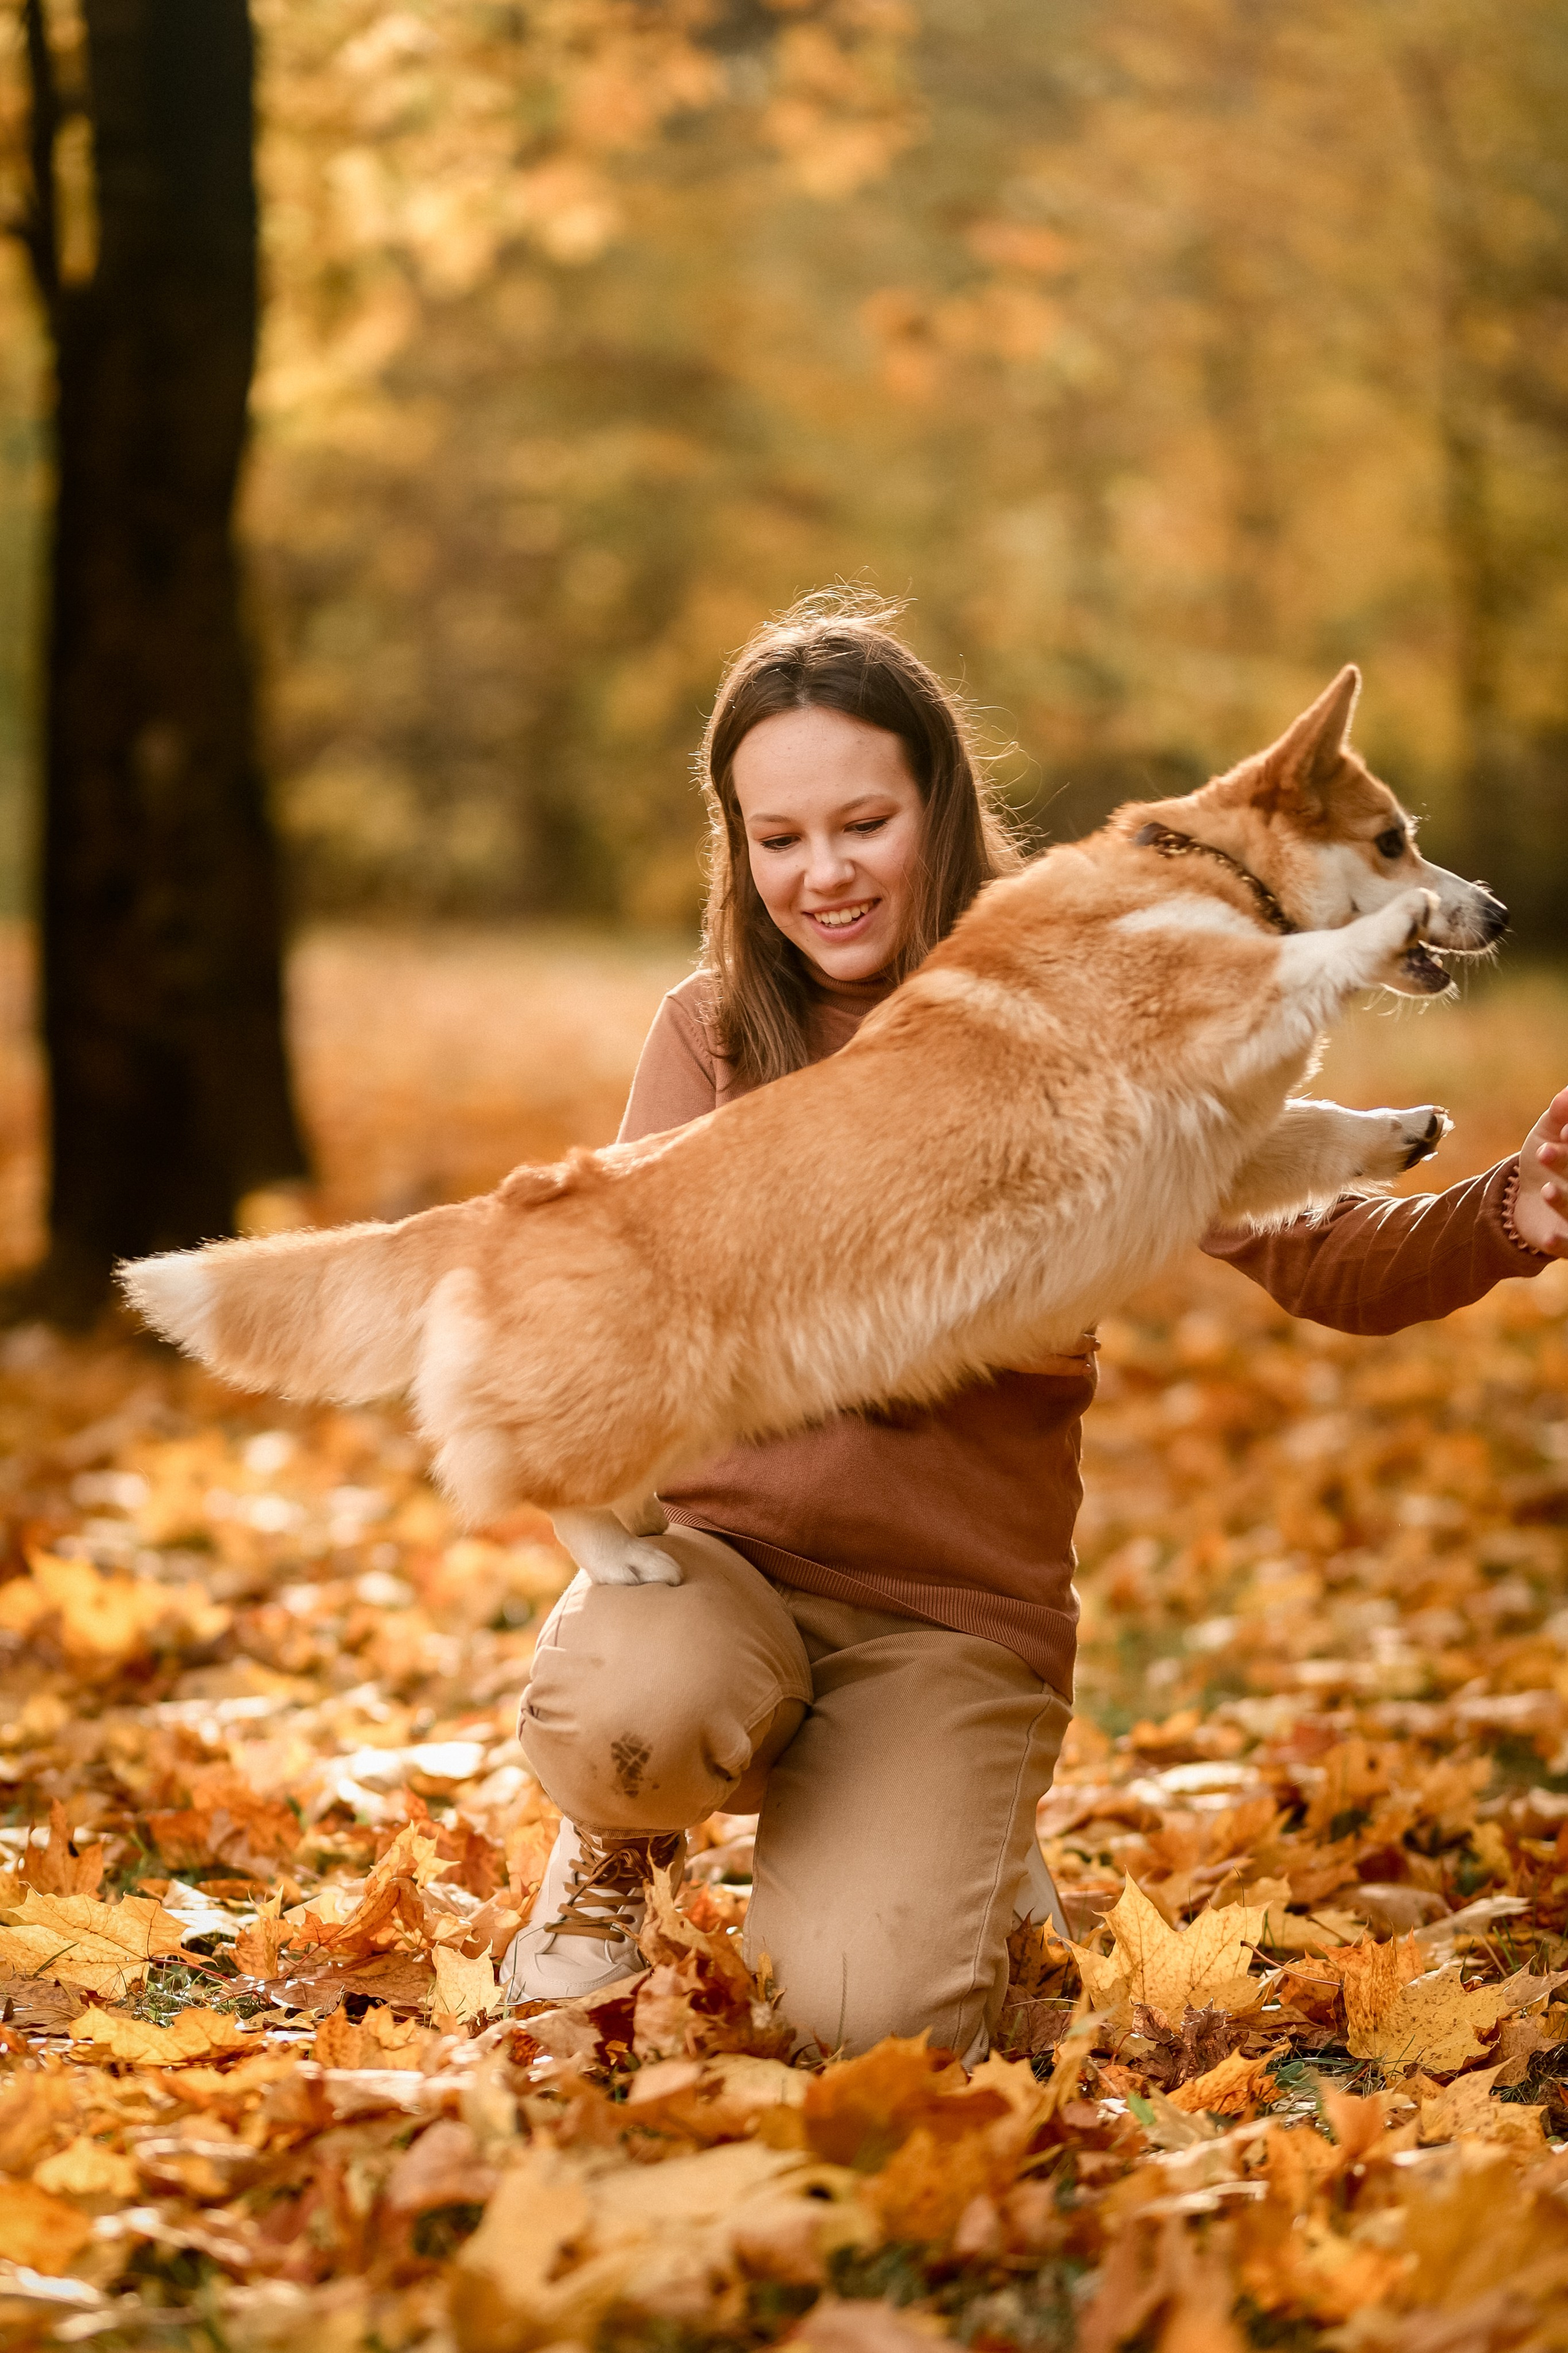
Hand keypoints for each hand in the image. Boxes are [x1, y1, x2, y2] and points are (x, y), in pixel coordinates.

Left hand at [1511, 1087, 1567, 1256]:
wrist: (1523, 1199)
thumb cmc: (1546, 1161)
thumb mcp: (1549, 1133)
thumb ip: (1560, 1113)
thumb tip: (1566, 1093)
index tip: (1562, 1132)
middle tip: (1544, 1153)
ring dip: (1566, 1203)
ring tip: (1546, 1190)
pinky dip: (1563, 1243)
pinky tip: (1548, 1237)